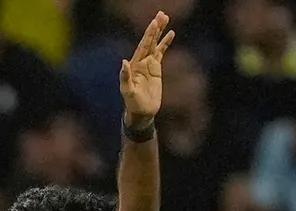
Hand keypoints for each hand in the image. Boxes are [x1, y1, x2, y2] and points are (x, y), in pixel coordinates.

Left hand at [120, 11, 175, 125]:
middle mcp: (141, 62)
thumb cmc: (133, 104)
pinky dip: (165, 43)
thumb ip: (125, 77)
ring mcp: (148, 64)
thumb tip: (124, 62)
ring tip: (165, 18)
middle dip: (155, 28)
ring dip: (160, 31)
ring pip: (155, 44)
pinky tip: (171, 34)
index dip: (149, 34)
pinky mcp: (156, 69)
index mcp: (134, 65)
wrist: (142, 112)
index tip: (155, 22)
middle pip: (149, 41)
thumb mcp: (128, 92)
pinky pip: (161, 52)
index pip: (143, 46)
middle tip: (161, 14)